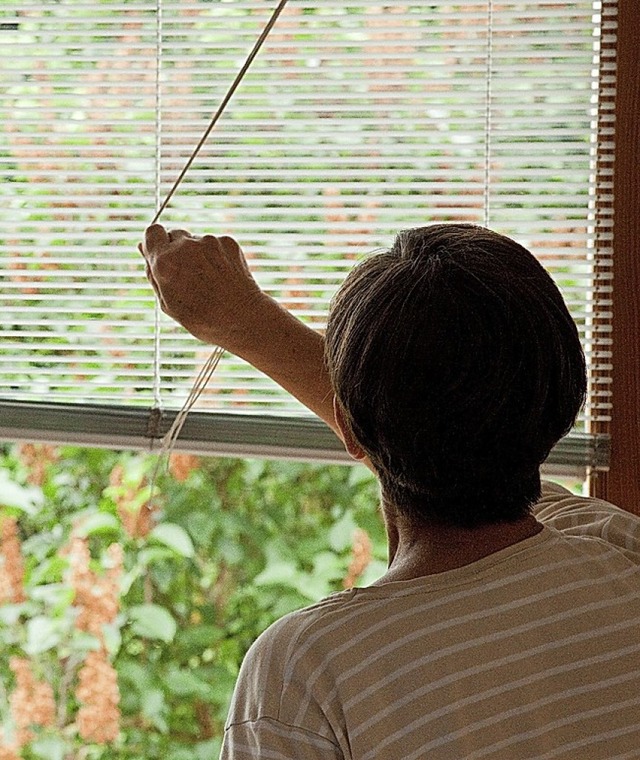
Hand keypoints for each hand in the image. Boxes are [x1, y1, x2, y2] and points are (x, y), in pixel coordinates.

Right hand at [140, 224, 264, 349]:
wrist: (243, 319)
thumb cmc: (203, 318)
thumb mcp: (168, 303)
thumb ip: (153, 273)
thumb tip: (144, 249)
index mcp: (165, 262)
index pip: (152, 232)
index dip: (156, 243)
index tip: (161, 254)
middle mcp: (185, 246)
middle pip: (174, 234)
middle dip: (177, 250)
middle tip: (188, 275)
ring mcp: (208, 241)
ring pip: (196, 240)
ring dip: (198, 253)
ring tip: (209, 280)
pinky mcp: (228, 242)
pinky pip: (215, 243)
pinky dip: (216, 255)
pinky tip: (222, 276)